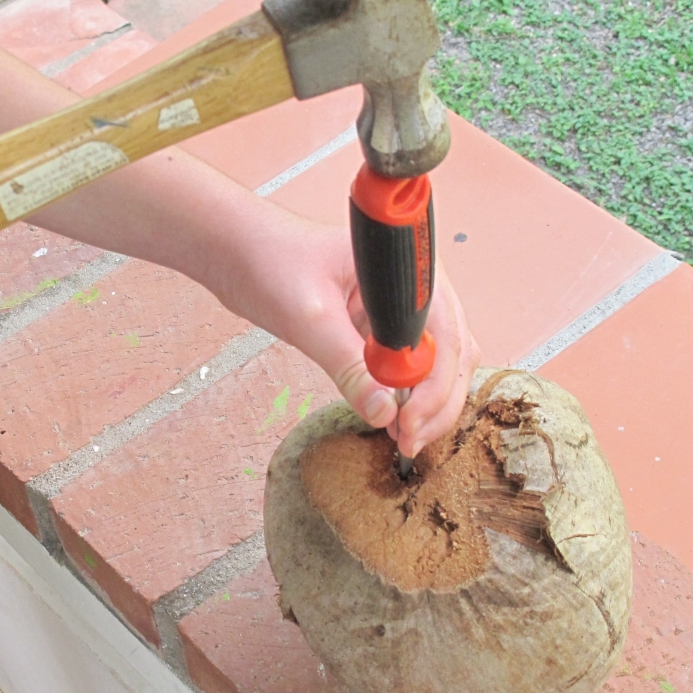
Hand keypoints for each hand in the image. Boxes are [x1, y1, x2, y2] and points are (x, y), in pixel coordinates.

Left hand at [213, 203, 479, 455]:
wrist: (237, 250)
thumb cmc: (270, 261)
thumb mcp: (309, 318)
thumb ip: (348, 366)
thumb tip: (385, 414)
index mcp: (410, 271)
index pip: (447, 336)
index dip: (436, 387)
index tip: (409, 424)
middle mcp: (418, 288)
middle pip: (455, 353)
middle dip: (440, 403)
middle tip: (409, 442)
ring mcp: (404, 310)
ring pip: (442, 364)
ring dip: (430, 404)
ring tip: (404, 439)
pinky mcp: (386, 329)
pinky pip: (413, 368)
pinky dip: (410, 398)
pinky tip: (392, 421)